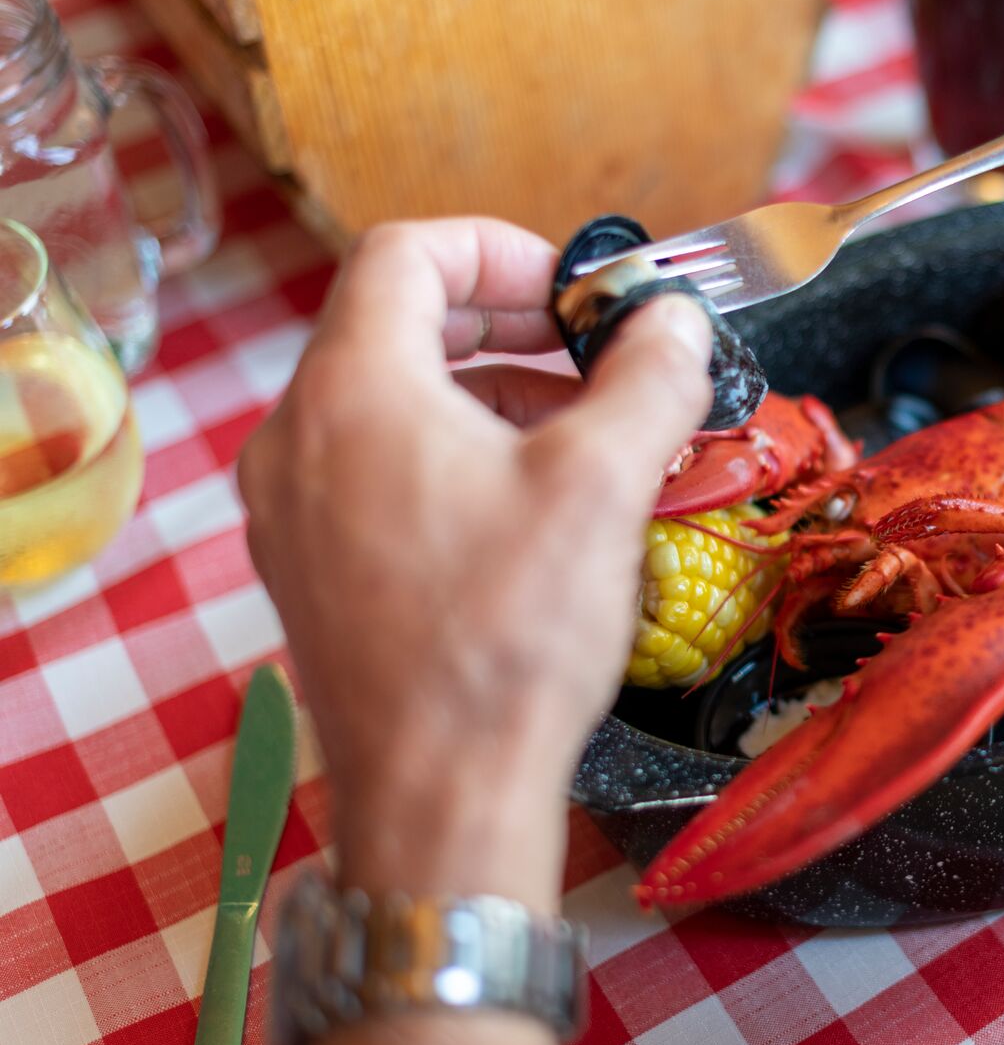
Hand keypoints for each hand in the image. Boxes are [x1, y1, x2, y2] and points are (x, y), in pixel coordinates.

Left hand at [239, 218, 711, 909]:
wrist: (440, 795)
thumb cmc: (510, 637)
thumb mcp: (602, 485)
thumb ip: (647, 379)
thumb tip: (674, 321)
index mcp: (352, 391)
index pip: (405, 253)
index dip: (501, 249)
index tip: (574, 293)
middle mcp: (296, 439)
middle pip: (392, 325)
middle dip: (504, 324)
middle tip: (589, 355)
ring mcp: (289, 512)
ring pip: (386, 403)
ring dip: (484, 394)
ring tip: (578, 438)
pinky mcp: (307, 571)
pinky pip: (372, 472)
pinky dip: (448, 457)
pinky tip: (527, 511)